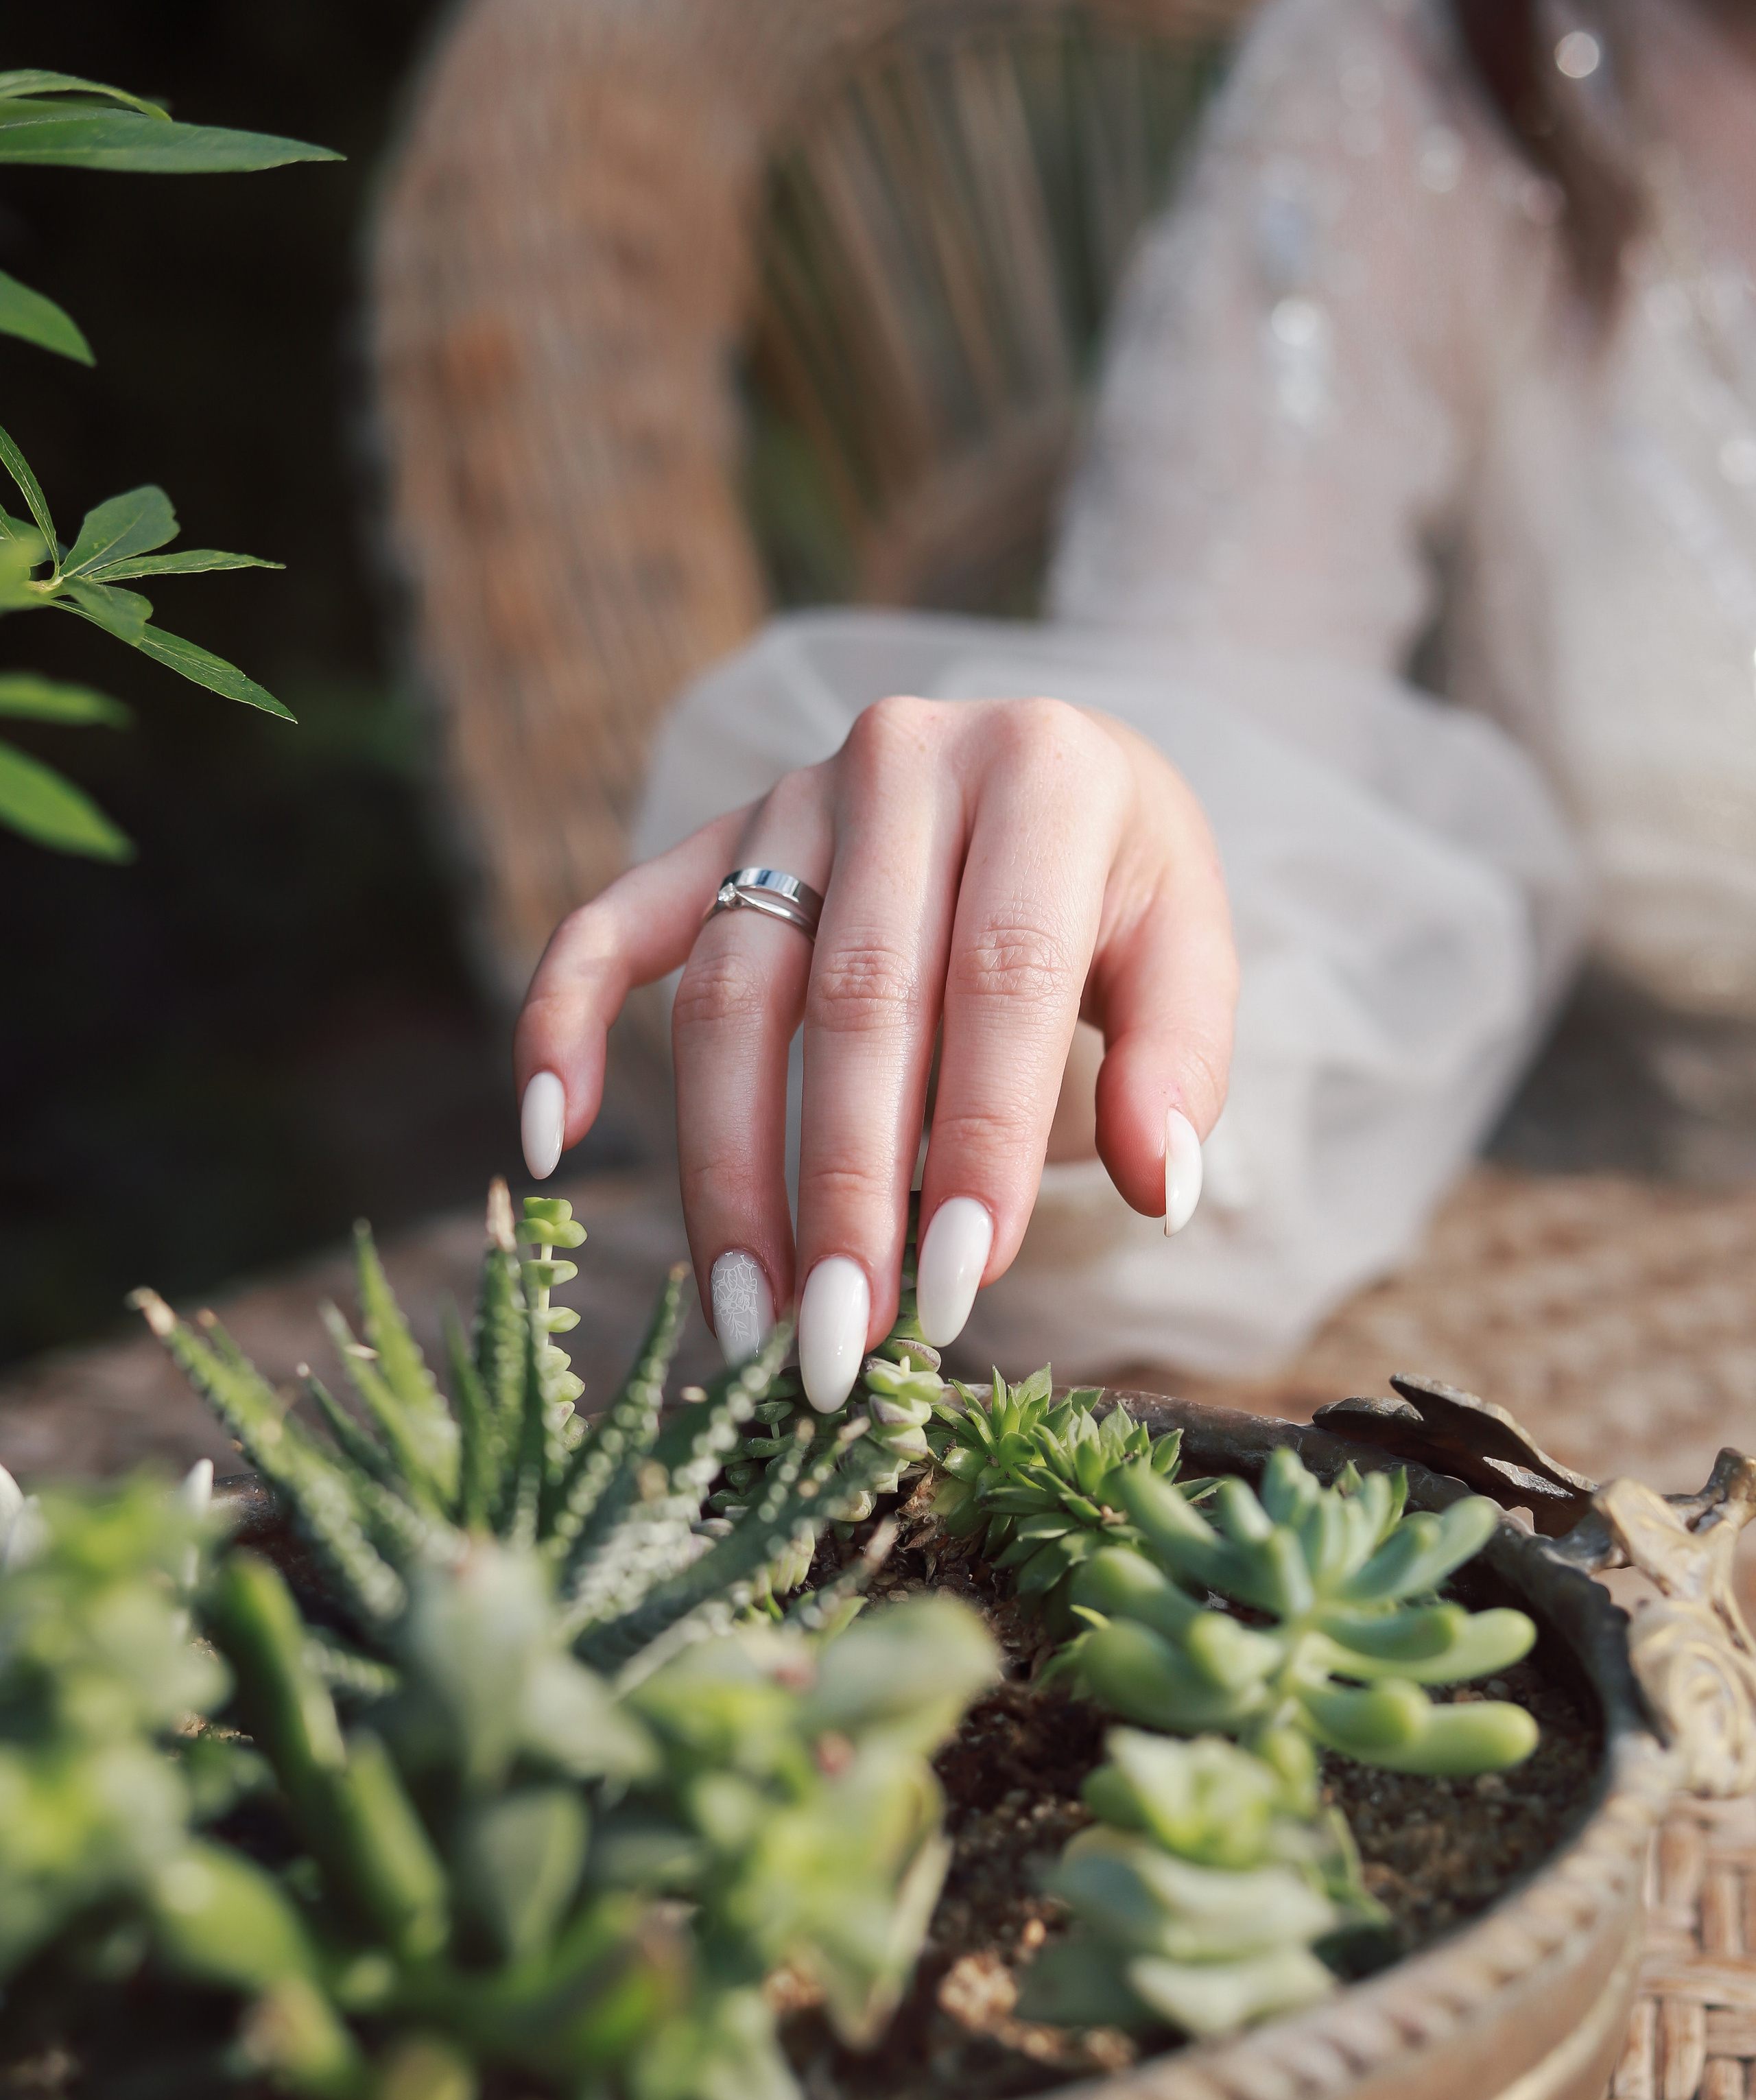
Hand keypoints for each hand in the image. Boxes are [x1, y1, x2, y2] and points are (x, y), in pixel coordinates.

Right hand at [514, 696, 1235, 1407]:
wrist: (1053, 772)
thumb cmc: (1119, 890)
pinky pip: (613, 924)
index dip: (976, 1137)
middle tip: (838, 1340)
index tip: (958, 1288)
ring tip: (747, 1316)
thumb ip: (1179, 1063)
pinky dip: (564, 1019)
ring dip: (726, 1166)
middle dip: (843, 1189)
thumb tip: (1159, 1185)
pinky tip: (555, 1133)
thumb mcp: (1189, 951)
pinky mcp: (714, 836)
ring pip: (732, 992)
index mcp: (1045, 774)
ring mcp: (792, 796)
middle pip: (856, 999)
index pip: (999, 978)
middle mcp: (904, 759)